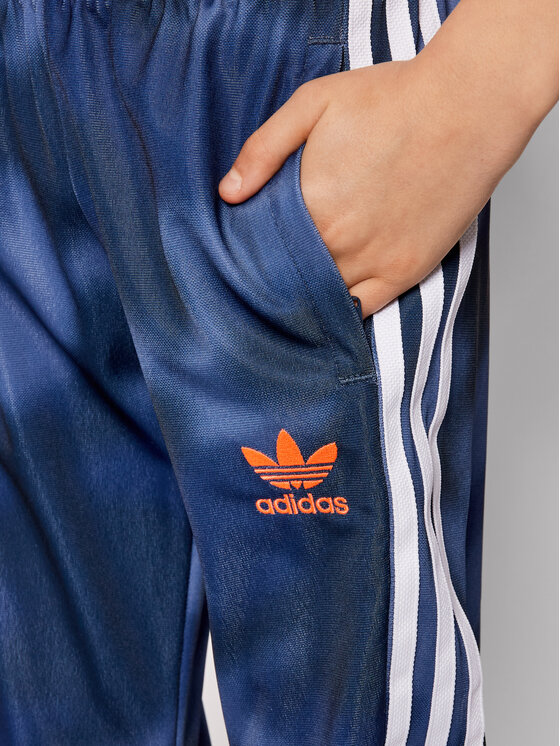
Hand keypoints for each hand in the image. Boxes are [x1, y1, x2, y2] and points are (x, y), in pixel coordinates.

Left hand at [219, 0, 556, 316]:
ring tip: (291, 298)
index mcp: (310, 204)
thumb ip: (264, 149)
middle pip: (288, 280)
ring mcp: (374, 262)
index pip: (262, 250)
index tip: (243, 259)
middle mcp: (338, 242)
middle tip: (261, 284)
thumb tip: (228, 193)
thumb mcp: (314, 103)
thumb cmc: (393, 100)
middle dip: (274, 281)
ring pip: (322, 300)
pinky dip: (343, 314)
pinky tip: (329, 309)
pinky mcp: (405, 272)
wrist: (466, 107)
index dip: (250, 256)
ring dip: (305, 301)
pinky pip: (363, 311)